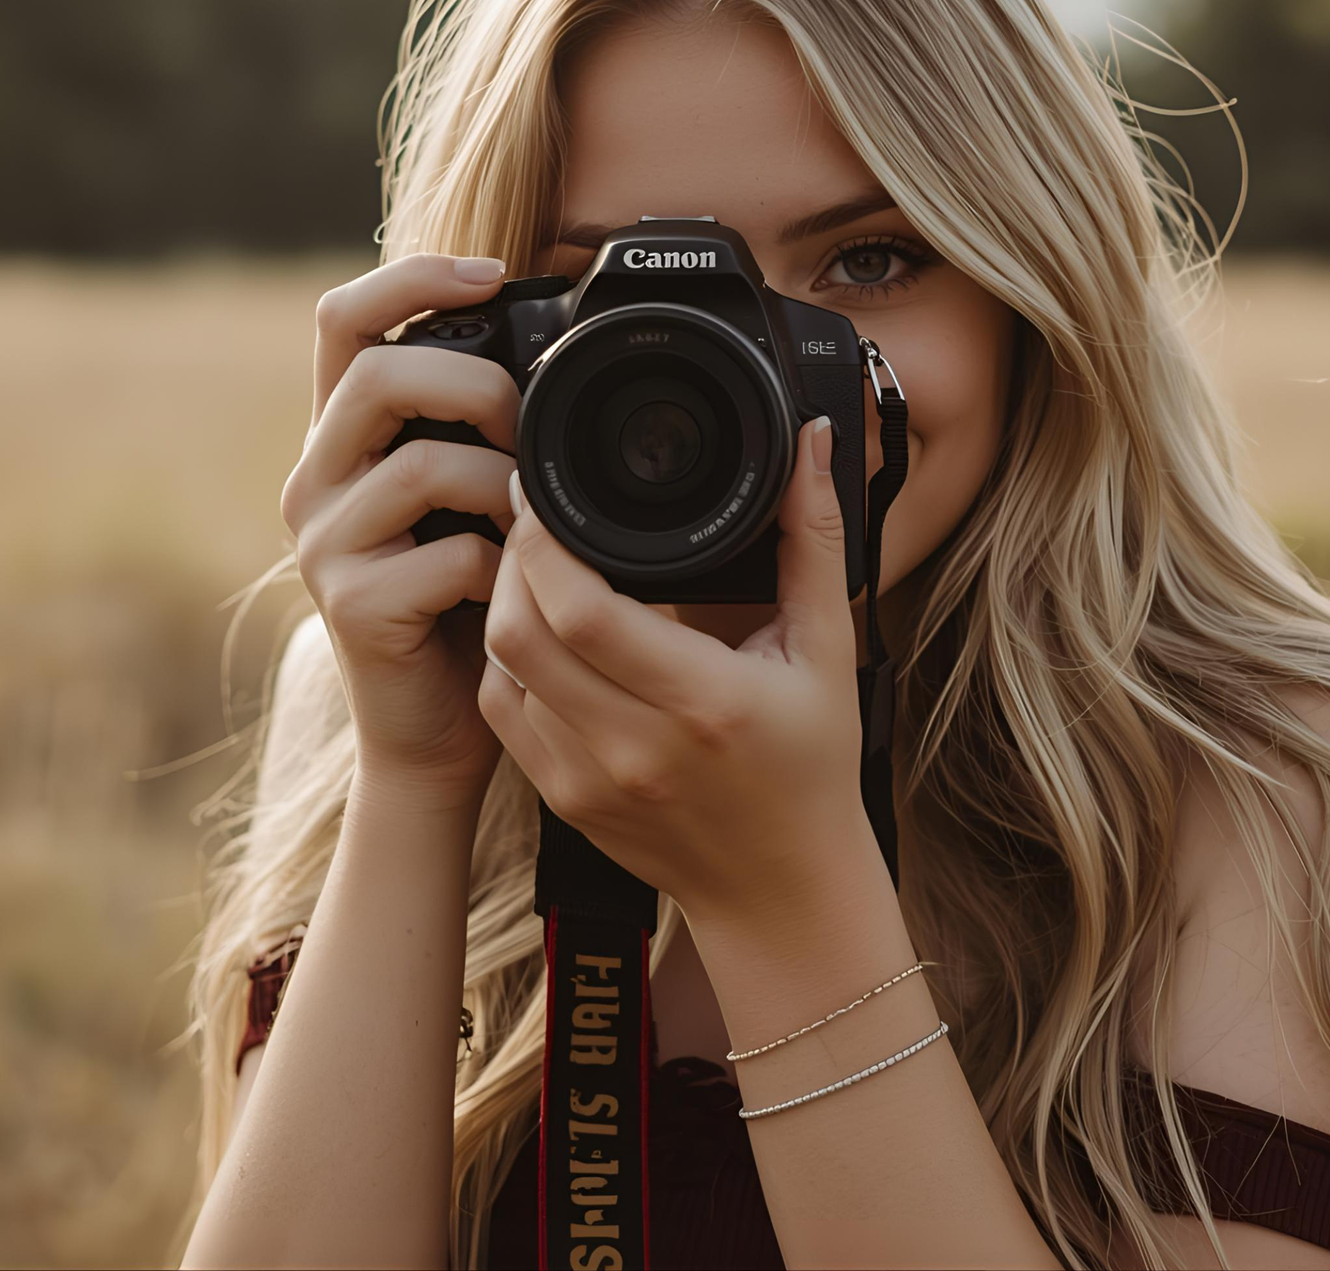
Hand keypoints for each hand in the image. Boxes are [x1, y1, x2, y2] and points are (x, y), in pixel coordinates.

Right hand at [281, 252, 518, 808]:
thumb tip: (552, 354)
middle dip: (475, 386)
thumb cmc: (468, 604)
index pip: (343, 318)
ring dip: (503, 485)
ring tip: (533, 521)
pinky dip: (504, 565)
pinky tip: (515, 588)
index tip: (491, 272)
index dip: (410, 277)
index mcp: (344, 438)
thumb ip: (479, 429)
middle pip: (376, 375)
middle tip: (528, 428)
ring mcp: (327, 545)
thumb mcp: (470, 497)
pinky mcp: (354, 608)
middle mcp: (317, 480)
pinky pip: (449, 556)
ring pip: (420, 466)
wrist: (438, 733)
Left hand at [478, 415, 875, 922]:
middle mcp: (634, 748)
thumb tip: (810, 439)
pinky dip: (505, 658)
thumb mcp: (828, 649)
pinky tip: (533, 627)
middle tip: (530, 514)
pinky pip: (503, 711)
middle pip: (520, 633)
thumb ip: (815, 538)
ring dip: (502, 605)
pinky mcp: (562, 800)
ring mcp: (588, 781)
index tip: (544, 490)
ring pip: (501, 669)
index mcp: (703, 702)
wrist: (784, 891)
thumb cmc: (812, 767)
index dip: (544, 541)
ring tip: (529, 561)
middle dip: (511, 559)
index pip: (584, 612)